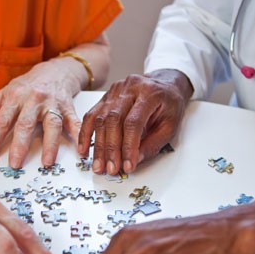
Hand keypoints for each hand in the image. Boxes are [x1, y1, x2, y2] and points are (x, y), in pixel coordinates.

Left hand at [0, 59, 82, 168]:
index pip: (0, 121)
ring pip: (51, 124)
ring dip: (50, 144)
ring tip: (47, 162)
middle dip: (20, 144)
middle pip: (25, 124)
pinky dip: (79, 135)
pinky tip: (81, 151)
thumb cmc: (27, 86)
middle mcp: (33, 100)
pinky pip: (74, 122)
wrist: (55, 70)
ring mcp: (52, 104)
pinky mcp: (68, 107)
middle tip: (14, 164)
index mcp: (14, 97)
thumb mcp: (3, 95)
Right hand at [77, 69, 192, 175]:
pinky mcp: (105, 97)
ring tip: (99, 165)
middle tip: (111, 169)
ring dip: (98, 145)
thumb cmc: (170, 105)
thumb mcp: (170, 126)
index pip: (134, 122)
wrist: (166, 84)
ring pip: (100, 119)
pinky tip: (84, 149)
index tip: (128, 166)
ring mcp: (115, 91)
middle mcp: (130, 88)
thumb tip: (134, 160)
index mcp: (150, 93)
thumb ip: (153, 144)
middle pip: (113, 120)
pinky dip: (86, 134)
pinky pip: (91, 115)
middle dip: (111, 149)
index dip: (129, 146)